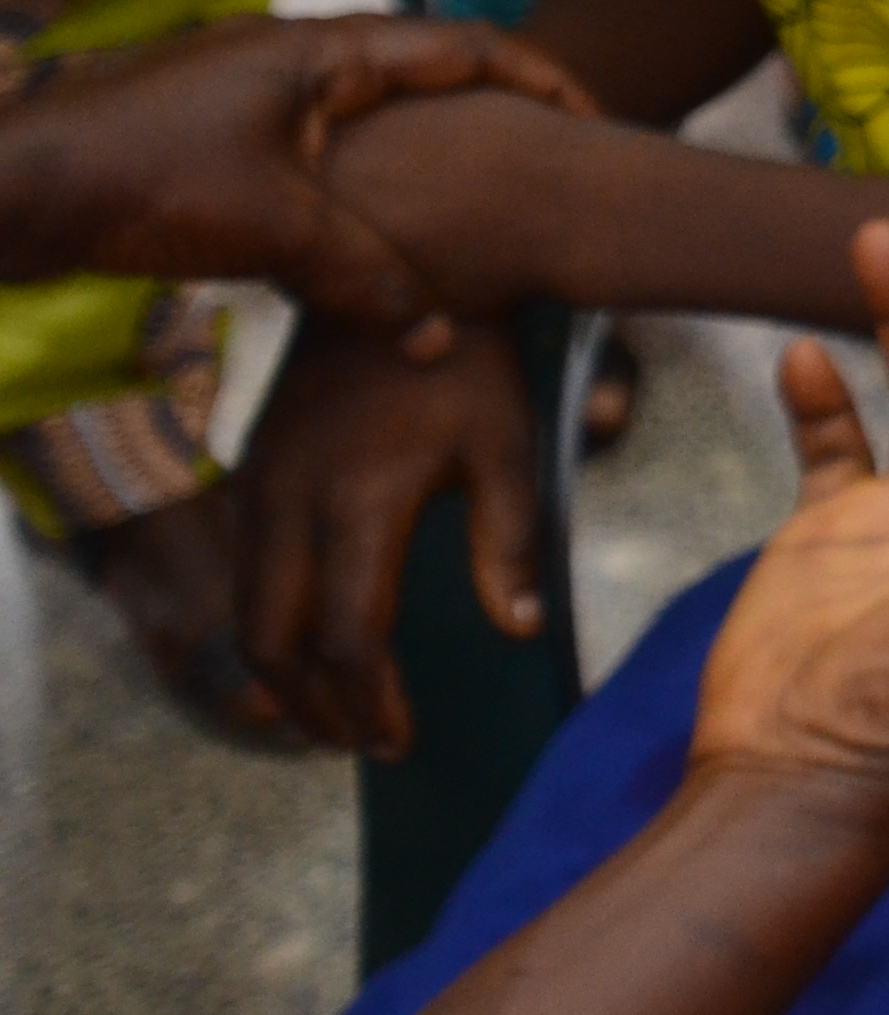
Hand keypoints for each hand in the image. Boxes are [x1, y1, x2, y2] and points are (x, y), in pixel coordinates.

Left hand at [0, 13, 589, 333]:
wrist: (9, 187)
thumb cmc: (144, 182)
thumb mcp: (275, 231)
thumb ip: (365, 278)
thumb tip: (437, 340)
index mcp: (323, 52)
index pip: (461, 45)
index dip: (539, 78)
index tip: (592, 119)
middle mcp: (291, 54)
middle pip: (418, 71)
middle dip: (486, 111)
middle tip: (540, 156)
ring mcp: (246, 89)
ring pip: (362, 113)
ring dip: (416, 150)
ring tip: (466, 201)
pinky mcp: (210, 132)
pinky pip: (313, 144)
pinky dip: (357, 179)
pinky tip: (363, 230)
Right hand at [233, 318, 540, 756]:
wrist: (394, 270)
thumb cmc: (469, 360)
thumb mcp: (509, 442)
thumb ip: (511, 539)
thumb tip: (519, 628)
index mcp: (358, 503)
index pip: (350, 638)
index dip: (371, 702)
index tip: (401, 739)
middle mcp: (290, 502)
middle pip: (276, 643)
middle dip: (314, 709)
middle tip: (361, 744)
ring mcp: (258, 486)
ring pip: (246, 614)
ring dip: (283, 677)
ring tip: (336, 716)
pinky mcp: (249, 471)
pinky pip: (242, 571)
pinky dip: (269, 626)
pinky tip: (313, 646)